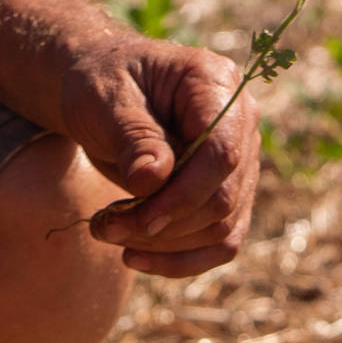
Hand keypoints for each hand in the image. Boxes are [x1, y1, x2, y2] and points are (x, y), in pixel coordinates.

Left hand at [60, 37, 260, 277]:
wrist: (100, 91)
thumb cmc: (101, 82)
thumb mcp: (105, 99)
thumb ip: (132, 137)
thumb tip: (153, 182)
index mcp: (217, 85)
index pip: (221, 153)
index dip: (185, 195)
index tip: (140, 220)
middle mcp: (241, 125)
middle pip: (224, 199)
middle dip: (166, 225)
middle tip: (106, 227)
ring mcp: (240, 164)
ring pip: (222, 229)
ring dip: (165, 246)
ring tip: (108, 232)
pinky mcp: (228, 196)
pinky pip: (218, 244)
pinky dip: (178, 260)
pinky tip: (134, 258)